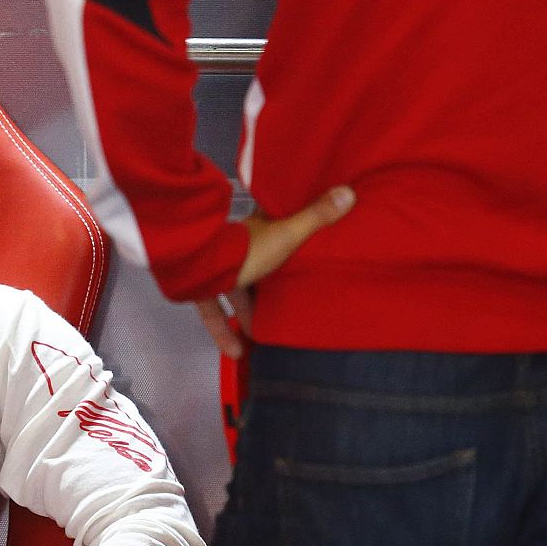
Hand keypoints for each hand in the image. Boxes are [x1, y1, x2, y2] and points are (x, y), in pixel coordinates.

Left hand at [195, 186, 354, 357]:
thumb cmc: (245, 250)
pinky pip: (214, 314)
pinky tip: (236, 352)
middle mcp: (237, 249)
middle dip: (267, 278)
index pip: (271, 224)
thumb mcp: (287, 235)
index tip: (297, 234)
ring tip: (263, 331)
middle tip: (284, 293)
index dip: (283, 227)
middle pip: (256, 263)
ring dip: (247, 313)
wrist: (200, 266)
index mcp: (258, 230)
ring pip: (235, 292)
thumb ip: (315, 219)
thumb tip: (346, 193)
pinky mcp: (201, 291)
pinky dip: (224, 333)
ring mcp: (217, 271)